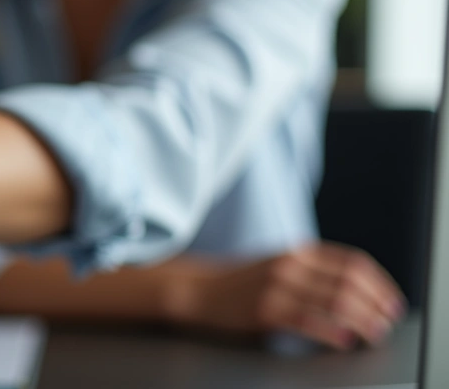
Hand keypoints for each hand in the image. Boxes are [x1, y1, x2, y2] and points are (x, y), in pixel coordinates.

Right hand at [171, 242, 406, 349]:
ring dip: (363, 320)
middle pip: (349, 282)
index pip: (353, 263)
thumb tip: (356, 292)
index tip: (392, 302)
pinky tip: (345, 340)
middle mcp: (290, 265)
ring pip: (335, 302)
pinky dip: (332, 331)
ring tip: (374, 334)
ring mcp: (277, 287)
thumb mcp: (280, 265)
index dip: (380, 284)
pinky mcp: (265, 310)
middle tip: (388, 322)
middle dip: (377, 305)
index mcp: (298, 252)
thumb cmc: (241, 283)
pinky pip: (308, 320)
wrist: (198, 290)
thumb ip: (313, 271)